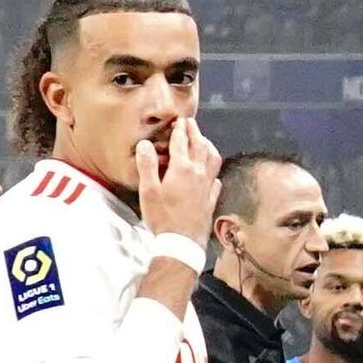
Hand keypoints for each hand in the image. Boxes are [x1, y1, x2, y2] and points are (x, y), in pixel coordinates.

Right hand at [139, 114, 222, 246]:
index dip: (179, 130)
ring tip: (203, 141)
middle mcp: (199, 174)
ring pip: (213, 160)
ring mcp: (207, 186)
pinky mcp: (211, 199)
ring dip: (208, 147)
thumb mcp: (148, 190)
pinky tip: (210, 172)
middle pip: (200, 147)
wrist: (182, 242)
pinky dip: (213, 170)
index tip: (179, 121)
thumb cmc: (162, 216)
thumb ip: (147, 165)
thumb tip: (146, 144)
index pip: (181, 143)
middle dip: (195, 133)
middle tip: (191, 124)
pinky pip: (216, 179)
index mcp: (182, 169)